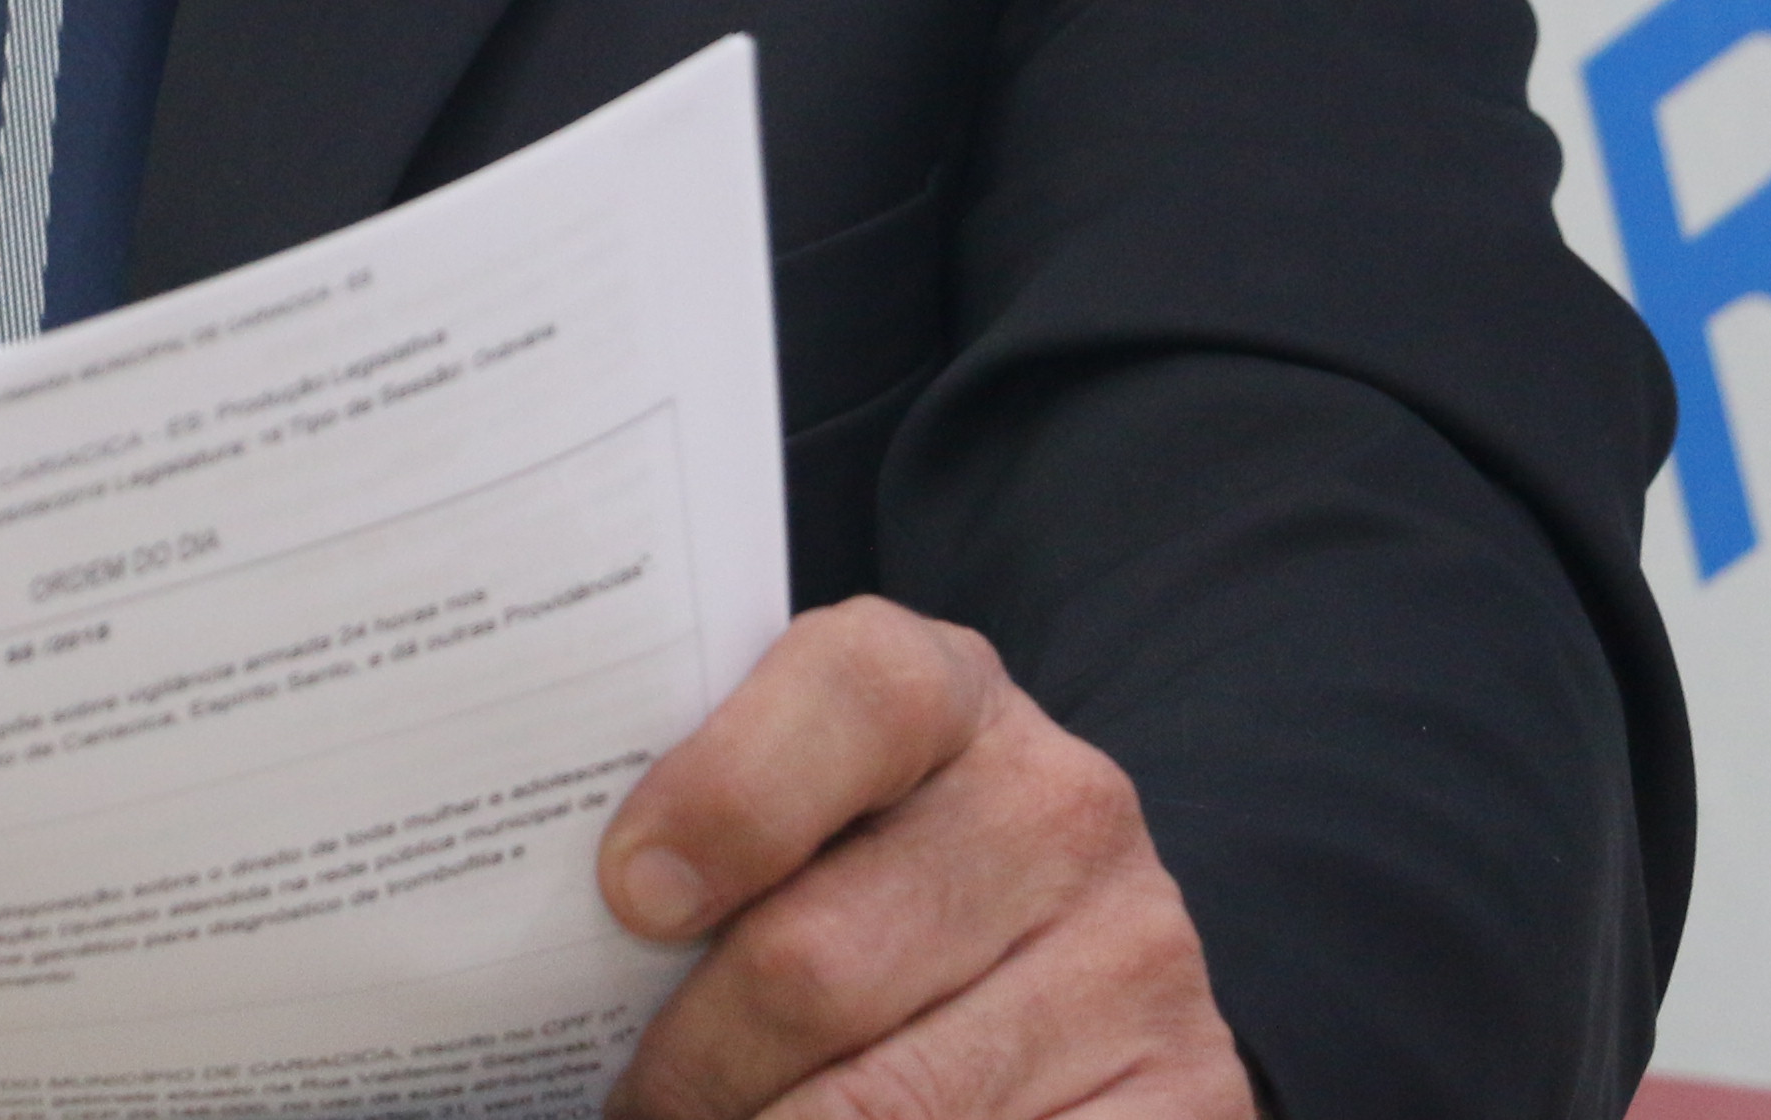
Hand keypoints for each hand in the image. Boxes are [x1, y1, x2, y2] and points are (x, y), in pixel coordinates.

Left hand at [597, 602, 1251, 1119]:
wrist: (1074, 979)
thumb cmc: (870, 886)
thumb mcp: (809, 819)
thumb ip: (710, 832)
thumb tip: (586, 915)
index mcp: (949, 696)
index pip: (855, 691)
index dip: (728, 793)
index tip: (631, 895)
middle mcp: (1059, 809)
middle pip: (817, 959)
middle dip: (688, 1072)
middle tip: (639, 1107)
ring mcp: (1133, 963)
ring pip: (881, 1107)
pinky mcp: (1185, 1096)